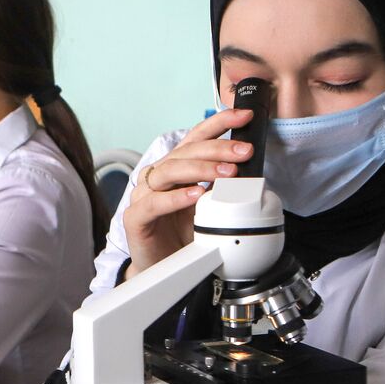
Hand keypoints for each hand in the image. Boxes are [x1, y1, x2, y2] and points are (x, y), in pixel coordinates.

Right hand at [124, 108, 255, 277]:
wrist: (161, 267)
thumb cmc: (182, 234)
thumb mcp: (209, 206)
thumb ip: (222, 187)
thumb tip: (248, 172)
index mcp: (176, 168)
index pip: (196, 137)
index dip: (219, 123)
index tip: (243, 116)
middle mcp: (157, 176)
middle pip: (185, 152)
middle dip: (218, 148)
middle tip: (244, 152)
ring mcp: (143, 195)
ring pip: (170, 171)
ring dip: (201, 169)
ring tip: (226, 173)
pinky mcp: (136, 218)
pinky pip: (154, 203)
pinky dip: (176, 197)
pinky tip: (195, 195)